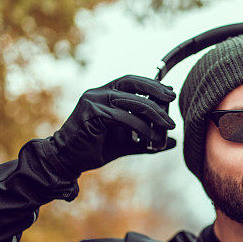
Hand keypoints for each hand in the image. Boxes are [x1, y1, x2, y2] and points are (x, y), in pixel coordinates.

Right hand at [48, 75, 175, 175]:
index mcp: (104, 93)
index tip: (170, 92)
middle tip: (172, 99)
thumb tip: (173, 141)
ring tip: (168, 127)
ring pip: (131, 102)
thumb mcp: (127, 142)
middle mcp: (98, 93)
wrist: (68, 160)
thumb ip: (148, 138)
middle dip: (155, 90)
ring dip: (154, 114)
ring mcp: (93, 102)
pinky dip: (142, 128)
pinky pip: (123, 117)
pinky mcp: (92, 114)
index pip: (131, 81)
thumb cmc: (96, 148)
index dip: (152, 84)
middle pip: (132, 83)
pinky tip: (153, 139)